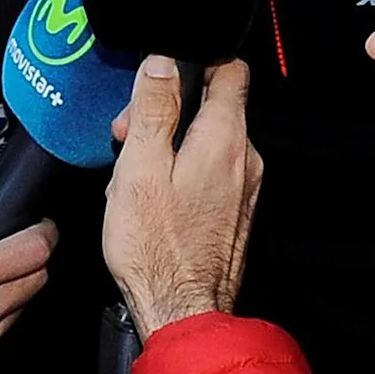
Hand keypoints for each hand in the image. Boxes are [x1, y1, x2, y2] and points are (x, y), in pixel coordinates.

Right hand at [101, 56, 262, 338]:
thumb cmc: (156, 248)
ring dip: (172, 144)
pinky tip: (154, 196)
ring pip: (209, 141)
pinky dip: (183, 171)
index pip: (229, 68)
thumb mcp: (140, 167)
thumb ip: (153, 109)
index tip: (159, 80)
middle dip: (169, 111)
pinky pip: (211, 172)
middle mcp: (245, 158)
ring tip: (136, 173)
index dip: (193, 62)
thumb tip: (162, 63)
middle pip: (214, 106)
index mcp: (225, 137)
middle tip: (129, 136)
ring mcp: (244, 187)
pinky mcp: (235, 212)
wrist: (181, 311)